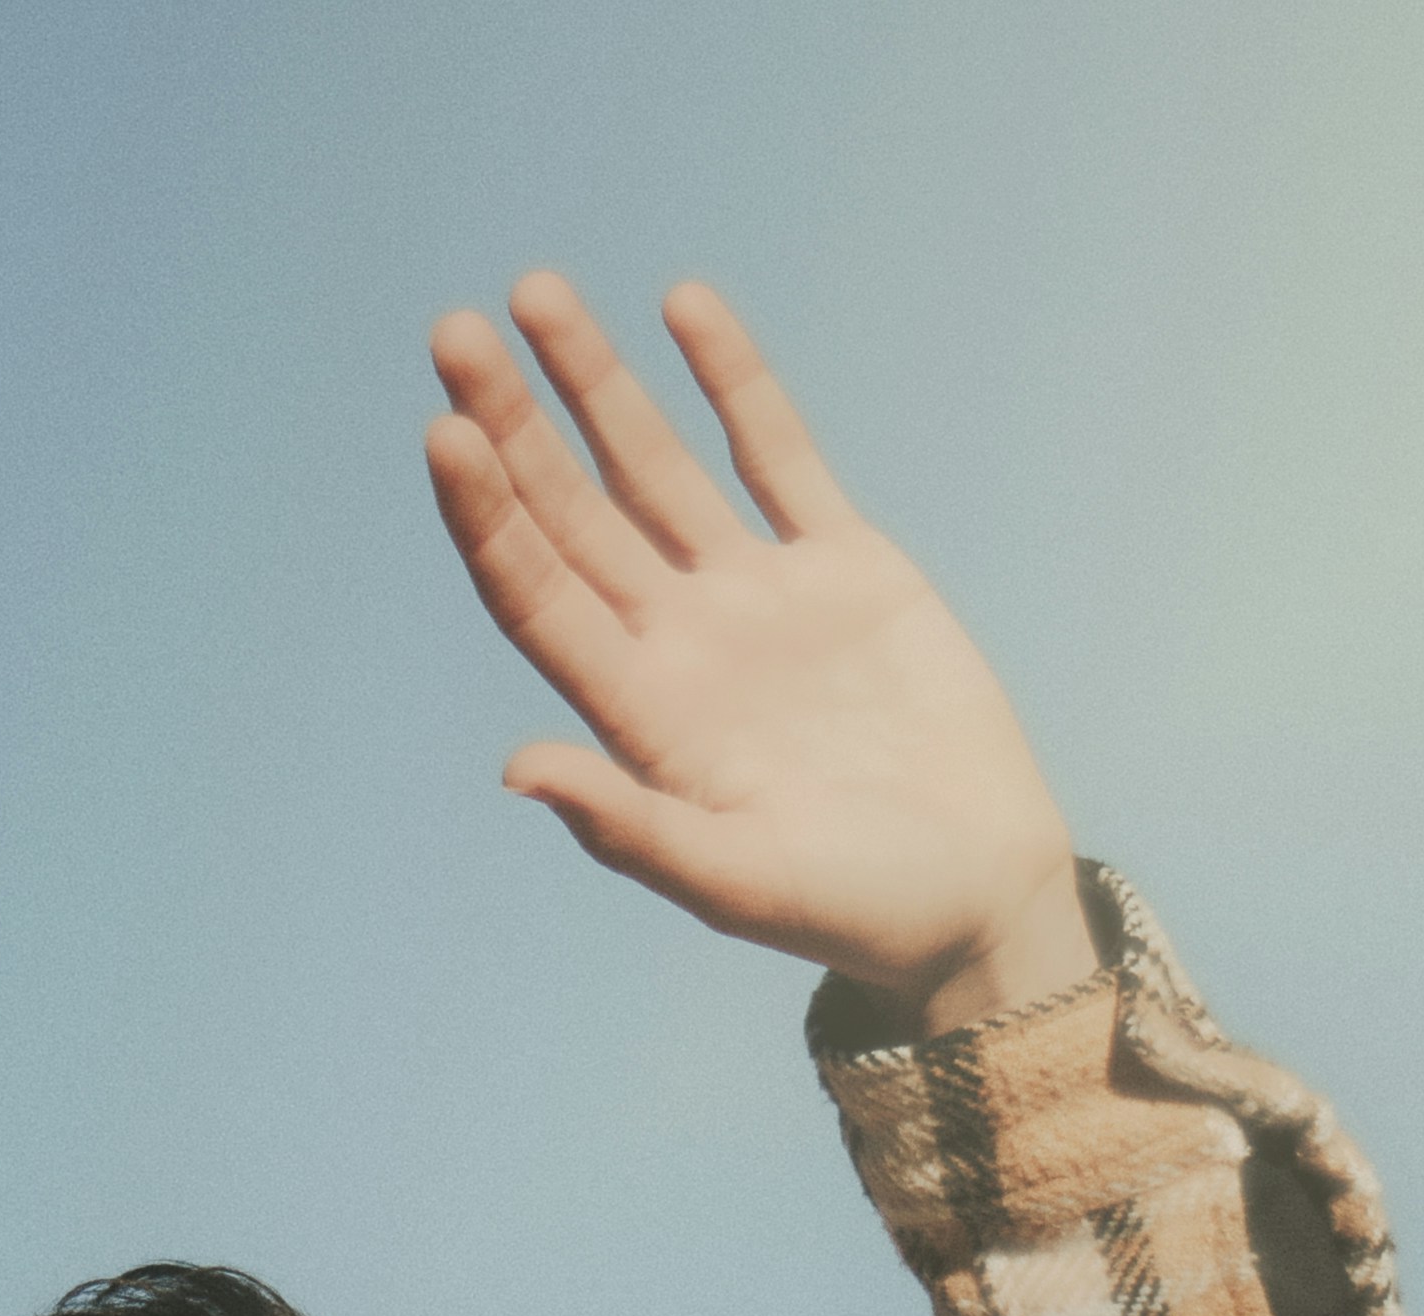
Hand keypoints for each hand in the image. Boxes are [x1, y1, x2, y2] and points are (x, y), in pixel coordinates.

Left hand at [426, 274, 1091, 1029]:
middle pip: (573, 514)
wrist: (976, 897)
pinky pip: (775, 452)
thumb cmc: (855, 911)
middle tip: (453, 329)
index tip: (446, 431)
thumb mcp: (735, 882)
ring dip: (596, 384)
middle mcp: (685, 644)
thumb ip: (629, 827)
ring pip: (656, 465)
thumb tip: (518, 769)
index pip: (539, 596)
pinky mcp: (845, 567)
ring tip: (534, 295)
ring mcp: (760, 598)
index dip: (488, 516)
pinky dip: (731, 381)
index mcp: (644, 717)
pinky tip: (683, 305)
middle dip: (514, 424)